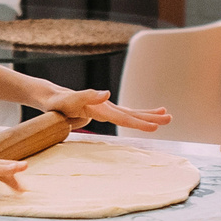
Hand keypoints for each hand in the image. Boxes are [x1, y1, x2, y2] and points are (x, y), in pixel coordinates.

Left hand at [34, 86, 170, 132]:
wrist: (51, 97)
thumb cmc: (56, 103)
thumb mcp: (67, 101)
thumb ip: (86, 96)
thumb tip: (106, 93)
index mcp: (100, 107)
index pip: (123, 117)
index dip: (139, 123)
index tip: (155, 127)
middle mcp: (106, 105)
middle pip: (132, 113)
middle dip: (151, 118)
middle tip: (170, 120)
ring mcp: (107, 107)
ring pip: (132, 112)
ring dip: (149, 115)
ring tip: (168, 116)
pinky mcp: (105, 110)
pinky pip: (125, 114)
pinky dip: (137, 115)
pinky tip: (148, 116)